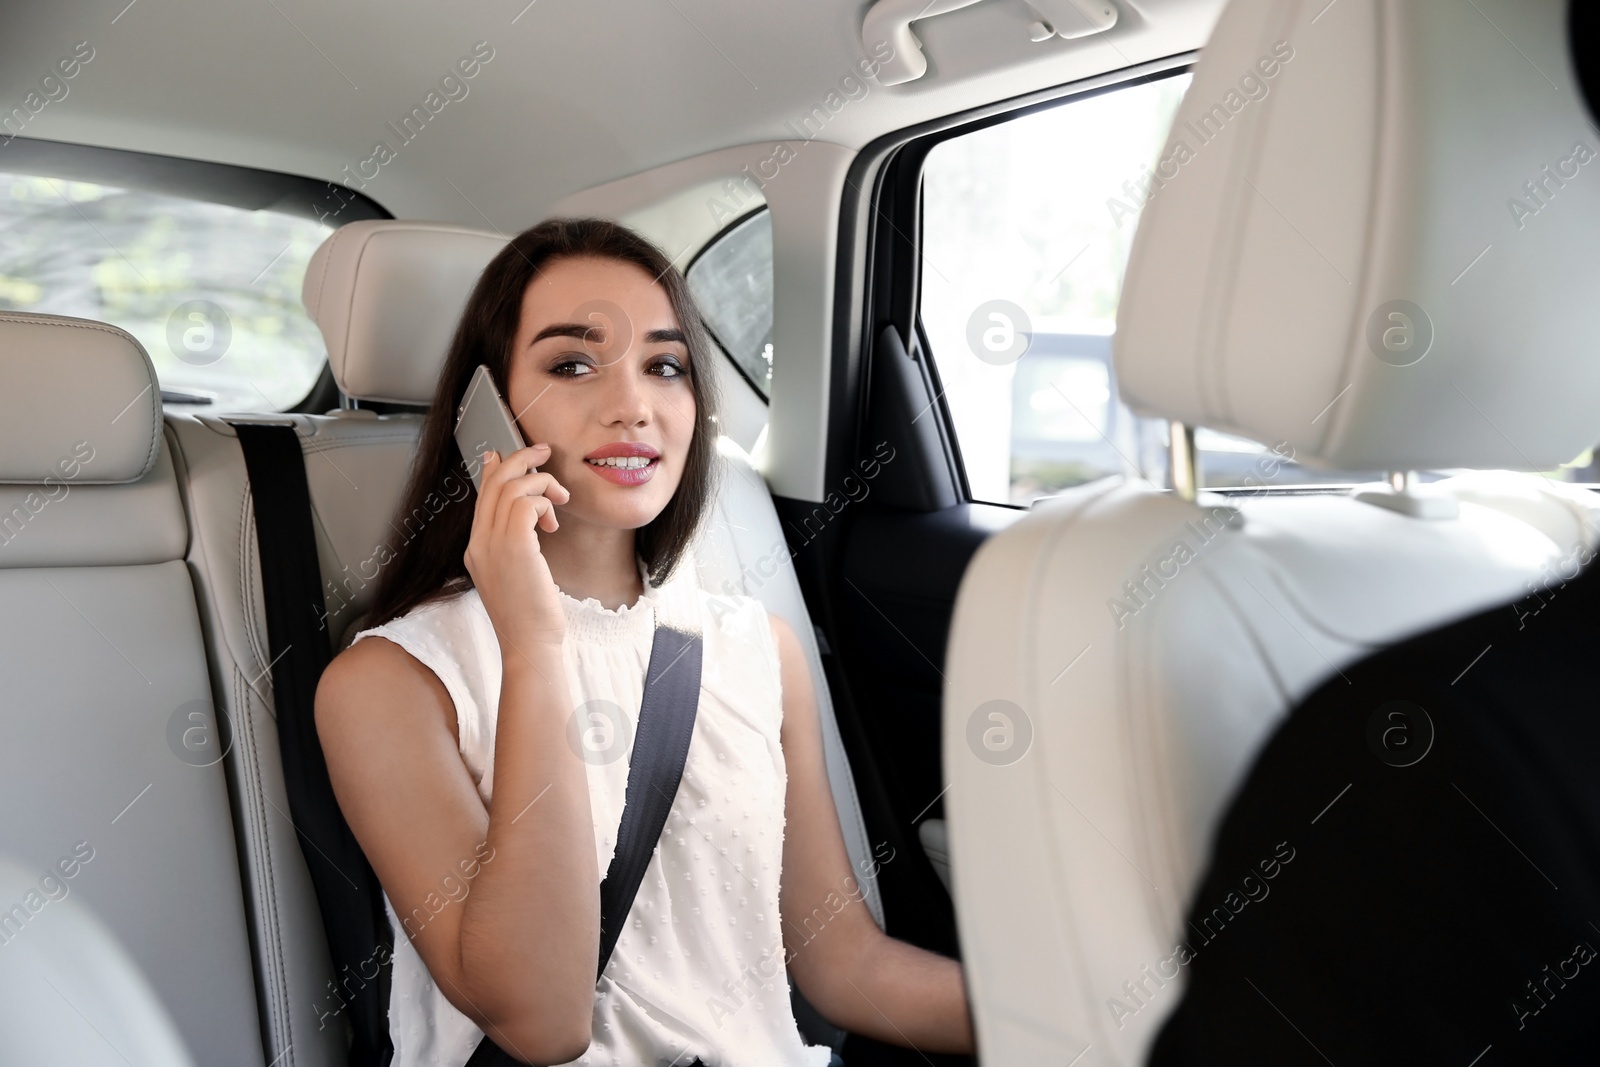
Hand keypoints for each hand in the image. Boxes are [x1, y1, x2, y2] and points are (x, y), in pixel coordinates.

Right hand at [463, 443, 571, 650]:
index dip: (495, 468)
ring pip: (511, 486)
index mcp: (477, 549)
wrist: (529, 645)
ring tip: (560, 500)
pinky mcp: (514, 546)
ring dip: (541, 483)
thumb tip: (526, 518)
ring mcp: (492, 544)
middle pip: (493, 481)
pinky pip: (526, 503)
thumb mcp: (517, 575)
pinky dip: (544, 503)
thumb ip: (516, 544)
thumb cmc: (530, 616)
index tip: (508, 454)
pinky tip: (553, 523)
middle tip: (544, 451)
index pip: (481, 495)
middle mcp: (479, 543)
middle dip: (520, 458)